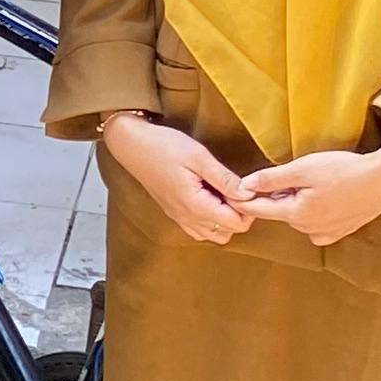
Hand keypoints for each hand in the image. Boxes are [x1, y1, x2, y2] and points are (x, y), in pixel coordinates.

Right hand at [98, 111, 252, 243]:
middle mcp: (187, 218)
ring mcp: (179, 217)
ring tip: (222, 193)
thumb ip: (225, 179)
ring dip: (225, 219)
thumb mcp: (199, 157)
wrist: (131, 145)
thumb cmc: (164, 146)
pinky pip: (199, 230)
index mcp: (195, 205)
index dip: (248, 208)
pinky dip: (211, 221)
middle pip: (228, 232)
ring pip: (214, 234)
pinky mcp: (174, 213)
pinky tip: (209, 199)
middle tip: (235, 189)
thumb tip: (249, 194)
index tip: (245, 187)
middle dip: (239, 215)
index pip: (236, 224)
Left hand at [236, 139, 380, 245]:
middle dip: (278, 194)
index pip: (259, 210)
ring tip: (315, 181)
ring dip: (297, 200)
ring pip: (298, 215)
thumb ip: (271, 179)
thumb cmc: (342, 171)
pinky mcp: (340, 232)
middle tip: (292, 173)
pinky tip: (327, 194)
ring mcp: (325, 234)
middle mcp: (307, 230)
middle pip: (280, 210)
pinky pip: (316, 222)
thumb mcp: (302, 169)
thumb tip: (244, 186)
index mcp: (295, 215)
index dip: (245, 199)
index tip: (235, 191)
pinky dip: (314, 209)